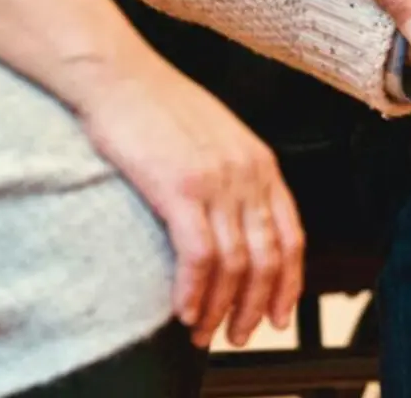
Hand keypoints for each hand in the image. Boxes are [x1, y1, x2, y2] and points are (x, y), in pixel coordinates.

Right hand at [65, 48, 303, 348]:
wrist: (118, 75)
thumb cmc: (156, 106)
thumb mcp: (215, 138)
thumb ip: (234, 176)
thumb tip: (235, 222)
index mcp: (262, 163)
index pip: (292, 236)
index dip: (288, 283)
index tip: (277, 315)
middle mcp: (248, 174)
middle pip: (268, 258)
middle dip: (255, 306)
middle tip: (238, 335)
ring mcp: (217, 181)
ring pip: (235, 264)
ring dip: (220, 308)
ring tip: (204, 333)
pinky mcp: (180, 188)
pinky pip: (199, 256)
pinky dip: (194, 291)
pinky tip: (183, 311)